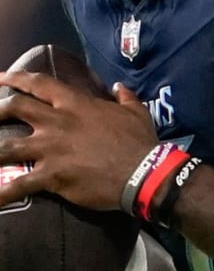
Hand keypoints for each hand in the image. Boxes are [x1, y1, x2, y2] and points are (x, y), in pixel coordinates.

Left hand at [0, 72, 157, 209]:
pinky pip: (18, 185)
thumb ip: (125, 97)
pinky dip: (3, 192)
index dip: (15, 78)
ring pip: (6, 147)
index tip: (0, 77)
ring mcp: (50, 150)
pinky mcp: (51, 176)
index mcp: (76, 104)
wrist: (143, 173)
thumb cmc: (140, 142)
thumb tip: (118, 87)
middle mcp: (57, 123)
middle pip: (14, 107)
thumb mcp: (137, 112)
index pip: (39, 84)